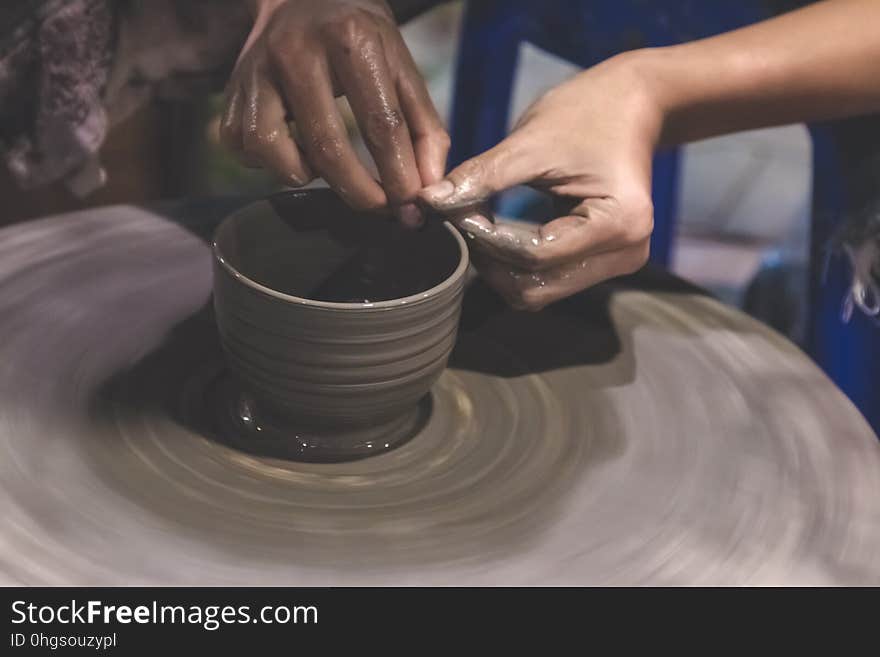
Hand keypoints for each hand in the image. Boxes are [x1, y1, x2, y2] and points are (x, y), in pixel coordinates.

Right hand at [221, 0, 448, 224]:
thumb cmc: (358, 39)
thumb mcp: (401, 67)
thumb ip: (423, 128)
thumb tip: (430, 189)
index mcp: (350, 38)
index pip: (381, 122)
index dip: (398, 173)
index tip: (410, 204)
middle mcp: (296, 50)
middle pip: (327, 145)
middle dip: (358, 191)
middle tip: (378, 206)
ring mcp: (255, 70)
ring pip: (271, 149)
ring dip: (304, 174)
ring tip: (325, 166)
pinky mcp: (231, 91)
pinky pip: (243, 147)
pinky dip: (270, 163)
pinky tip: (294, 150)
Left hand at [419, 52, 661, 309]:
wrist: (632, 103)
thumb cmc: (587, 112)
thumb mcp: (530, 142)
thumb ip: (482, 178)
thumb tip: (430, 202)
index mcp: (619, 224)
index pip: (534, 256)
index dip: (487, 239)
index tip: (455, 211)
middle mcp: (625, 254)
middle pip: (536, 287)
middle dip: (491, 260)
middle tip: (462, 220)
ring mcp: (617, 263)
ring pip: (538, 291)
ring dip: (500, 266)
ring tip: (479, 224)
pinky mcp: (602, 263)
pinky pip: (548, 279)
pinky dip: (516, 263)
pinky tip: (498, 232)